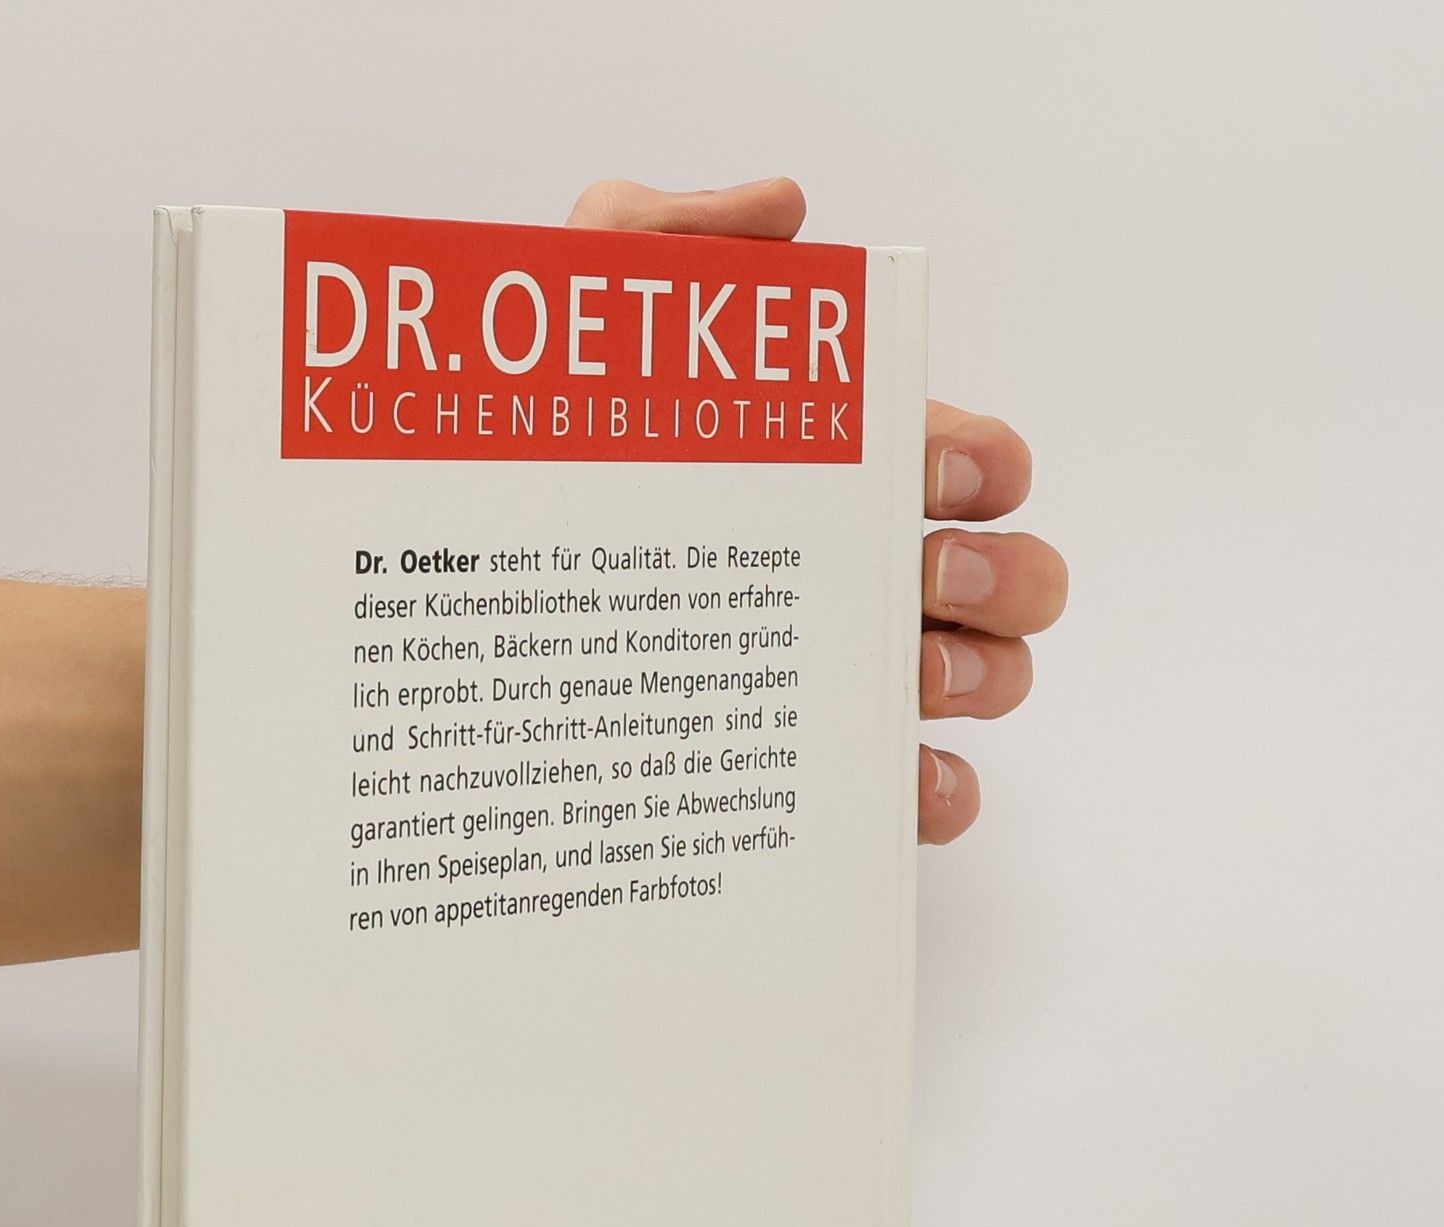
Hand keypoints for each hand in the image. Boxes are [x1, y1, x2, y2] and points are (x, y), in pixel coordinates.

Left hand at [567, 177, 1066, 843]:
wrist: (434, 599)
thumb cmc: (521, 452)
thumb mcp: (576, 322)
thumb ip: (669, 238)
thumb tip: (787, 212)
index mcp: (831, 473)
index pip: (967, 463)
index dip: (983, 466)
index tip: (930, 474)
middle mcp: (852, 574)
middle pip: (1009, 577)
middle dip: (1002, 573)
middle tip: (924, 576)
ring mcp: (839, 680)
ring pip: (987, 680)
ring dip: (982, 676)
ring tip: (905, 672)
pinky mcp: (810, 775)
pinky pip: (915, 795)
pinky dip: (936, 792)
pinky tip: (900, 782)